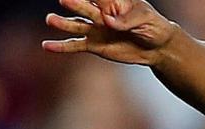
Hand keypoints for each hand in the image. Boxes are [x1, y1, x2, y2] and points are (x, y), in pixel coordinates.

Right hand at [43, 0, 176, 64]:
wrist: (157, 48)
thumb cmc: (154, 27)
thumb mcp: (145, 20)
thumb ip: (127, 20)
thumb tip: (107, 21)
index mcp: (113, 1)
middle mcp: (100, 13)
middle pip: (84, 7)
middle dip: (75, 4)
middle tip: (65, 0)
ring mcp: (95, 29)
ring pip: (76, 25)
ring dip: (63, 23)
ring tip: (50, 20)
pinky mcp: (94, 45)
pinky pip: (75, 45)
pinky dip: (62, 47)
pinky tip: (47, 46)